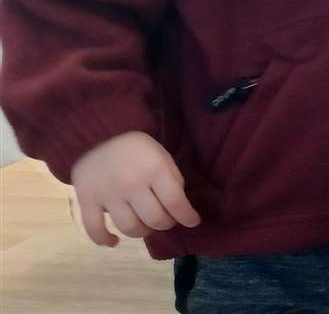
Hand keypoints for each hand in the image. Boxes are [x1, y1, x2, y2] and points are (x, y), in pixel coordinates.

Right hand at [69, 131, 199, 246]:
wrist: (99, 135)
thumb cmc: (137, 148)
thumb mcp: (163, 156)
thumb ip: (172, 181)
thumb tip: (178, 208)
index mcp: (154, 170)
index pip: (176, 203)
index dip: (188, 217)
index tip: (192, 222)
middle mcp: (132, 184)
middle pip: (155, 220)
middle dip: (166, 224)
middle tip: (166, 219)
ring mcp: (108, 194)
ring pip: (130, 228)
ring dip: (142, 232)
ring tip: (145, 226)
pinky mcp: (87, 200)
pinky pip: (94, 229)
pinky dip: (104, 240)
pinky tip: (114, 242)